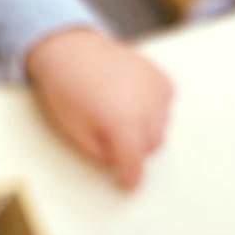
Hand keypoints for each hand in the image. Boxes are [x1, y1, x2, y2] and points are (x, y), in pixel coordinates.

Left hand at [25, 26, 173, 188]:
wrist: (70, 49)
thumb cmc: (68, 91)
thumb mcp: (77, 133)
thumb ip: (102, 155)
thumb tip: (121, 161)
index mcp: (122, 124)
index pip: (135, 163)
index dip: (131, 178)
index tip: (130, 185)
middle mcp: (145, 108)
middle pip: (152, 146)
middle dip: (136, 149)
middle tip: (113, 138)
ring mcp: (155, 91)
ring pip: (162, 127)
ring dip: (146, 129)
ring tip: (121, 113)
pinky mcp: (160, 77)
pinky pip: (165, 105)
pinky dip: (155, 108)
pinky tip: (134, 101)